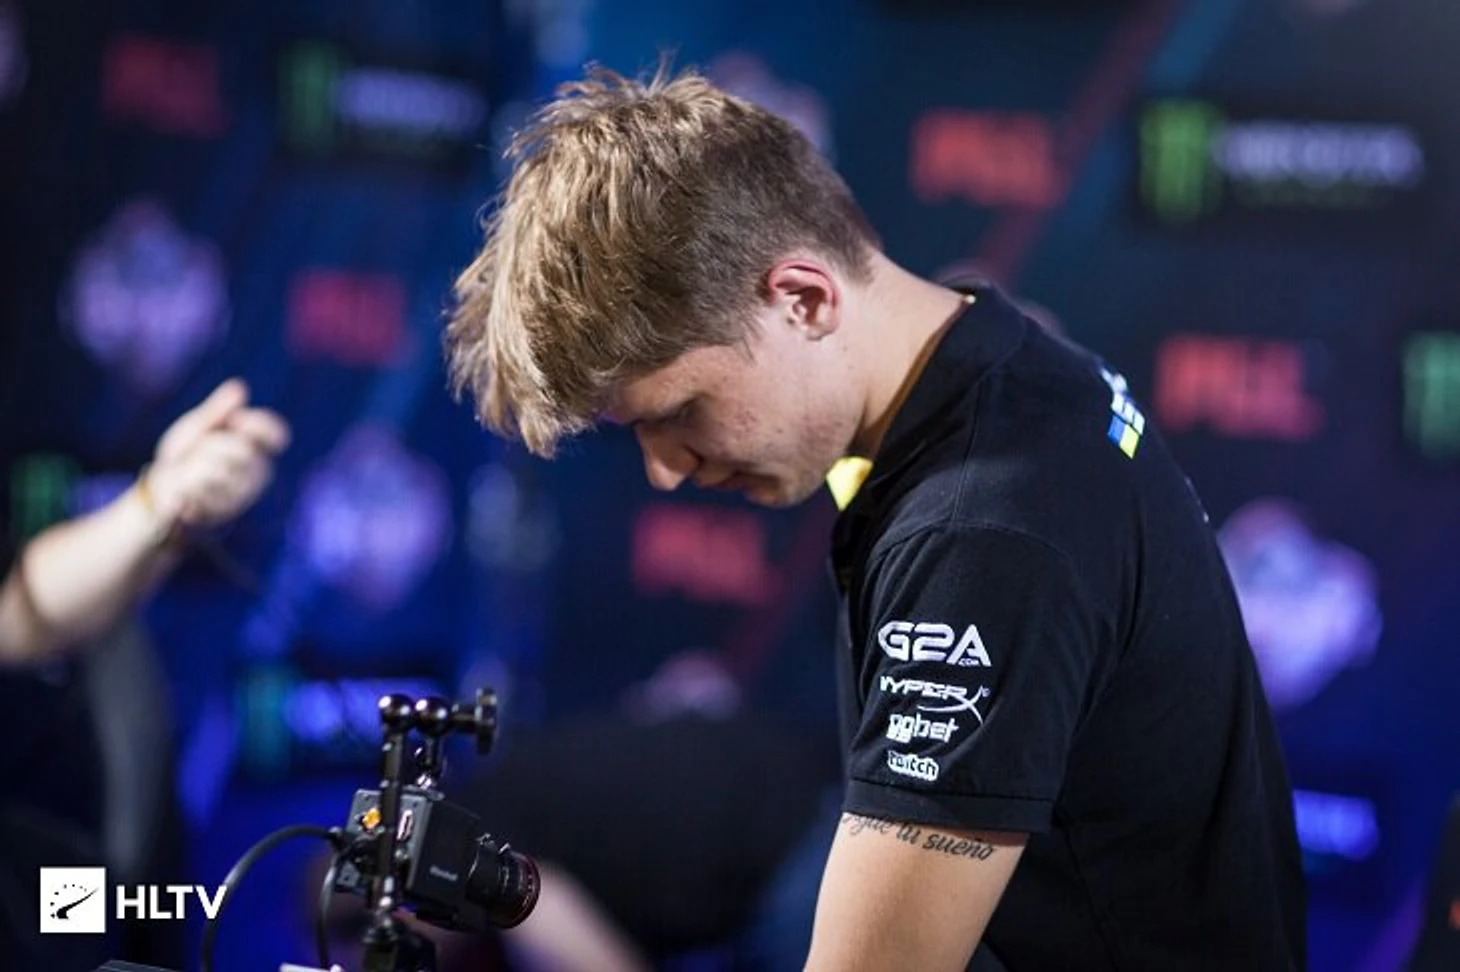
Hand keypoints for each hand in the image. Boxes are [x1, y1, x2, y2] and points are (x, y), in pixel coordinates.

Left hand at [144, 378, 291, 531]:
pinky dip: (186, 487)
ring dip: (195, 468)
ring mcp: (240, 496)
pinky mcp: (220, 513)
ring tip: (189, 473)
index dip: (257, 423)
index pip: (276, 435)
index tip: (236, 418)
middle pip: (240, 450)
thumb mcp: (198, 426)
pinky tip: (184, 490)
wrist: (161, 489)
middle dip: (213, 445)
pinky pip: (199, 491)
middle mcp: (257, 475)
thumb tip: (240, 388)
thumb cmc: (184, 454)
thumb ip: (218, 410)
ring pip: (216, 471)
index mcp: (258, 451)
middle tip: (200, 451)